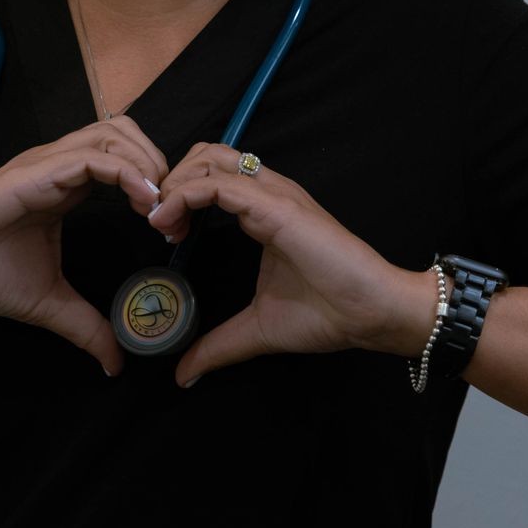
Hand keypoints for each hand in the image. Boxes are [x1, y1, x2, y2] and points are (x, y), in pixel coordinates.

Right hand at [0, 117, 168, 376]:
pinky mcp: (34, 172)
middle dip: (160, 165)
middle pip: (127, 133)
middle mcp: (59, 164)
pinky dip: (127, 173)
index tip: (174, 228)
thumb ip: (86, 327)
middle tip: (173, 213)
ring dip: (148, 165)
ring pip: (114, 134)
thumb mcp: (48, 304)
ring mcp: (46, 163)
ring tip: (161, 208)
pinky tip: (144, 202)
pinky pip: (92, 157)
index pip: (126, 160)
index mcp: (66, 185)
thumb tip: (115, 364)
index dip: (158, 185)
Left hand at [147, 142, 434, 385]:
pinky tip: (169, 223)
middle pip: (206, 154)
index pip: (211, 175)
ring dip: (174, 184)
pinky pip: (220, 184)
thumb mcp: (256, 329)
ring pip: (210, 158)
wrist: (372, 314)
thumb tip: (184, 373)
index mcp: (263, 210)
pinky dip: (185, 195)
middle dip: (171, 179)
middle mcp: (267, 193)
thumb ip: (218, 345)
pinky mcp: (277, 207)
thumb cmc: (327, 314)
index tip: (162, 232)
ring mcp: (273, 195)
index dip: (177, 194)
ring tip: (160, 221)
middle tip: (156, 222)